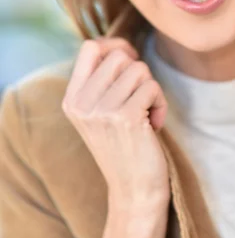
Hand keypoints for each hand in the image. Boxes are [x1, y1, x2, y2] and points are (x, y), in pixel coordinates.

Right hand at [62, 37, 169, 210]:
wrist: (134, 190)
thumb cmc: (125, 146)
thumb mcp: (100, 113)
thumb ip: (102, 81)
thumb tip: (121, 47)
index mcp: (72, 99)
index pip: (90, 47)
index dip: (116, 46)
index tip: (130, 65)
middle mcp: (81, 103)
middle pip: (119, 55)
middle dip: (138, 72)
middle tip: (140, 98)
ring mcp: (101, 111)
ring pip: (139, 69)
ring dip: (151, 89)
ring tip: (146, 113)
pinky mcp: (125, 118)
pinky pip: (152, 87)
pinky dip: (160, 103)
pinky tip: (154, 124)